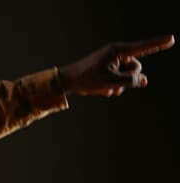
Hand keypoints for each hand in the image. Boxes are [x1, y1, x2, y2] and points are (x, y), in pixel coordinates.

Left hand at [58, 34, 174, 96]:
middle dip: (128, 79)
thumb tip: (144, 81)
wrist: (67, 82)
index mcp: (117, 51)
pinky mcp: (108, 69)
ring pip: (128, 76)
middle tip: (111, 84)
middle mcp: (116, 54)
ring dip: (120, 85)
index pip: (143, 47)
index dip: (158, 44)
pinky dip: (113, 86)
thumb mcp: (111, 82)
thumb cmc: (87, 80)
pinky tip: (102, 90)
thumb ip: (131, 81)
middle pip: (136, 68)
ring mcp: (112, 61)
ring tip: (105, 88)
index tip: (172, 39)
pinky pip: (120, 79)